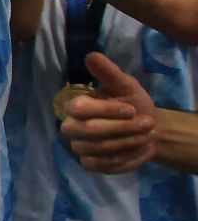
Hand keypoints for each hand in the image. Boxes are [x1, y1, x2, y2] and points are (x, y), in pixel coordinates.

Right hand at [60, 52, 155, 174]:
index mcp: (76, 106)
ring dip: (130, 142)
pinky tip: (141, 148)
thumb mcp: (125, 85)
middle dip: (124, 128)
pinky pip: (107, 164)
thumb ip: (108, 73)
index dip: (108, 111)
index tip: (132, 109)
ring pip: (102, 149)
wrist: (146, 129)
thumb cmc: (133, 103)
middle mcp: (71, 127)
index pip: (81, 109)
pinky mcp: (90, 164)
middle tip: (148, 124)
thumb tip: (91, 55)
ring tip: (149, 134)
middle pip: (91, 131)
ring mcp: (80, 148)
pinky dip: (129, 157)